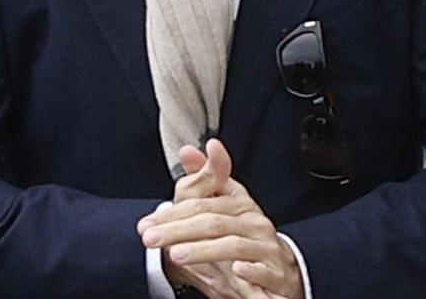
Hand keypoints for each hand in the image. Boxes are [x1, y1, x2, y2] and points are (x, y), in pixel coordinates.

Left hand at [139, 139, 304, 298]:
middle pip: (212, 222)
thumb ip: (201, 181)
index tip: (149, 221)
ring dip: (203, 250)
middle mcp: (254, 221)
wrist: (276, 272)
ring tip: (176, 255)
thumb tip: (187, 151)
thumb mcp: (220, 209)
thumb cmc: (242, 238)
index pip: (201, 202)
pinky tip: (237, 270)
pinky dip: (251, 271)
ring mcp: (265, 246)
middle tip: (151, 239)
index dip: (172, 212)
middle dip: (177, 231)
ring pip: (234, 245)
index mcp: (239, 203)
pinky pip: (264, 271)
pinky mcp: (276, 273)